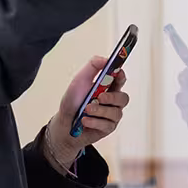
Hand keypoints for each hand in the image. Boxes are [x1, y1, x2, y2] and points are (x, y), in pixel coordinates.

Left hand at [46, 56, 129, 172]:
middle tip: (100, 97)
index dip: (121, 76)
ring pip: (116, 112)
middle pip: (123, 98)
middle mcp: (112, 101)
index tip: (118, 73)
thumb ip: (93, 66)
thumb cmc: (73, 101)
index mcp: (108, 87)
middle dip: (112, 97)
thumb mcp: (80, 80)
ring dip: (99, 111)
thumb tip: (106, 59)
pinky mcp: (108, 128)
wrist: (64, 124)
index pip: (120, 79)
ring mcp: (112, 115)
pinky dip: (94, 122)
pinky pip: (107, 124)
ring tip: (86, 110)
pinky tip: (84, 120)